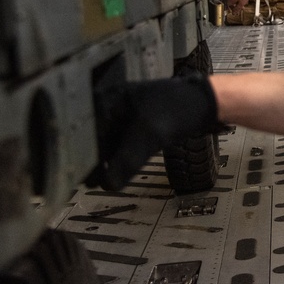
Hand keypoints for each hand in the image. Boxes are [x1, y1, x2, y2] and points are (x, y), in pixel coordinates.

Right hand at [88, 72, 221, 190]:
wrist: (207, 103)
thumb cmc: (179, 109)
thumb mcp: (150, 135)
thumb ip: (127, 160)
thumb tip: (108, 185)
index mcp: (111, 98)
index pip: (87, 128)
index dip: (80, 152)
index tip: (77, 173)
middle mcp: (114, 103)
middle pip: (94, 134)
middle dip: (91, 158)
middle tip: (84, 181)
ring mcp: (126, 112)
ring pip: (107, 139)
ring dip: (103, 159)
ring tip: (94, 181)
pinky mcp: (137, 122)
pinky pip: (121, 141)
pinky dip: (116, 156)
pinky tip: (112, 171)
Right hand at [227, 0, 251, 11]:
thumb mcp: (241, 3)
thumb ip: (237, 9)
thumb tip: (234, 13)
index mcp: (230, 0)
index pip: (228, 8)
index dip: (233, 11)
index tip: (236, 12)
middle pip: (231, 5)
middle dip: (235, 7)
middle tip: (239, 9)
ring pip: (233, 1)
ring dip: (237, 4)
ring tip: (242, 5)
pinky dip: (238, 0)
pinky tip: (242, 0)